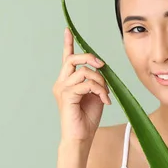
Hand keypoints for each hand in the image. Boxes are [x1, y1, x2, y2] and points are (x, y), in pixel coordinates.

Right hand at [52, 27, 110, 146]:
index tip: (68, 30)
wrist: (81, 138)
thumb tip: (101, 70)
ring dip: (100, 80)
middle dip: (90, 57)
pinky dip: (99, 90)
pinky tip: (104, 100)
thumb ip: (95, 81)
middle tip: (102, 66)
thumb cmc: (87, 118)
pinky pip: (86, 84)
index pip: (66, 58)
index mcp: (67, 81)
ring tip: (105, 94)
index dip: (67, 43)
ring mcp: (62, 89)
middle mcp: (62, 82)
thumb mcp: (95, 95)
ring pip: (84, 71)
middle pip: (72, 58)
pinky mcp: (66, 96)